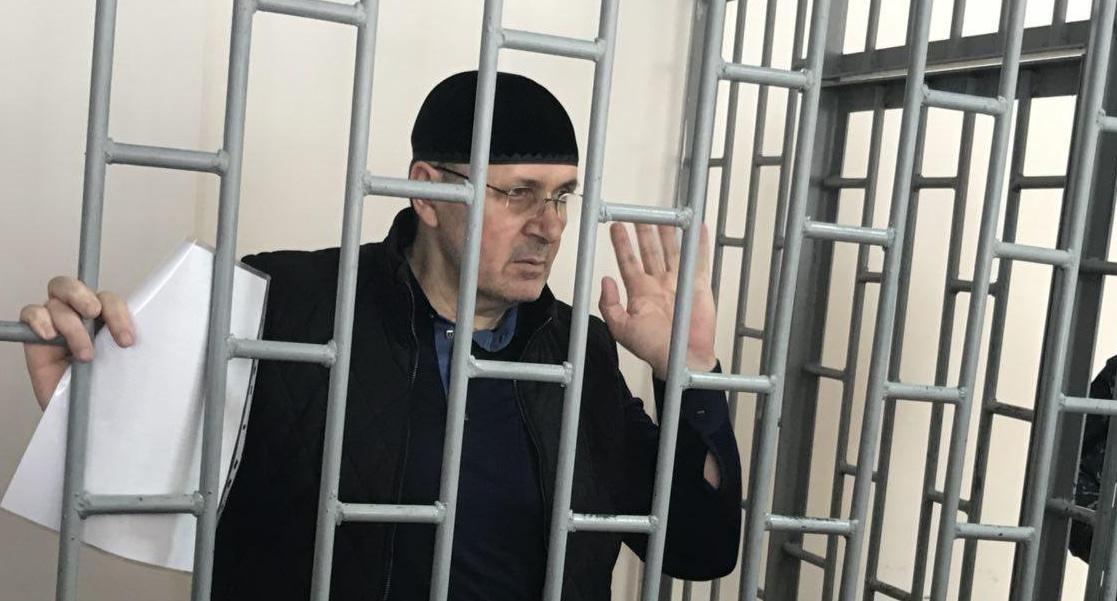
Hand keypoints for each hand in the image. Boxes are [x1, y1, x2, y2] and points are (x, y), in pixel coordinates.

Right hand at [20, 276, 134, 409]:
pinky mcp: (34, 337)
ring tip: (84, 354)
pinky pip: (30, 314)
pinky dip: (39, 320)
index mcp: (103, 318)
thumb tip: (133, 338)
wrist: (79, 414)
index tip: (126, 339)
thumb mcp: (119, 365)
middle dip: (84, 297)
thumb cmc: (102, 388)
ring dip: (72, 326)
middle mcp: (77, 316)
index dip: (117, 313)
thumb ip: (122, 344)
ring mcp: (54, 324)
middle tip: (94, 313)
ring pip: (56, 303)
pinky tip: (50, 336)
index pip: (108, 300)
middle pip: (74, 287)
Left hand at [598, 222, 716, 379]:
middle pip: (650, 252)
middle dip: (644, 233)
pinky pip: (699, 261)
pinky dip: (699, 244)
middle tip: (640, 214)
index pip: (628, 262)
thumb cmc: (653, 348)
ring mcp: (679, 283)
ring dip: (668, 234)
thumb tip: (606, 280)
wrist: (683, 359)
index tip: (616, 227)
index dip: (622, 244)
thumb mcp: (622, 329)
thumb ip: (610, 305)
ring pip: (672, 252)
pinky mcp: (698, 285)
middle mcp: (659, 284)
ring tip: (666, 216)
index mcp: (640, 292)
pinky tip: (697, 228)